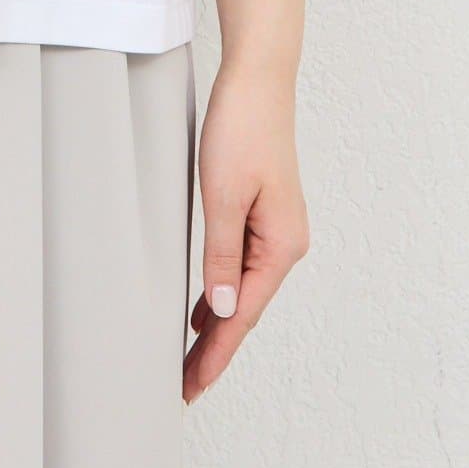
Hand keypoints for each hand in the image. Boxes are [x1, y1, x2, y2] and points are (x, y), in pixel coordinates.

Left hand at [184, 62, 309, 404]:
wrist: (258, 80)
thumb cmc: (242, 129)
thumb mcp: (222, 195)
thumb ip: (221, 256)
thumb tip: (222, 311)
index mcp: (281, 246)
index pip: (242, 316)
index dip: (216, 355)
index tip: (193, 387)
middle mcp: (285, 244)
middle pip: (244, 310)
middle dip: (214, 348)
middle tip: (183, 386)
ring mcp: (276, 229)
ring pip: (241, 289)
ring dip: (216, 323)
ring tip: (188, 358)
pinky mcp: (262, 213)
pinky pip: (239, 264)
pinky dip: (221, 290)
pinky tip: (204, 306)